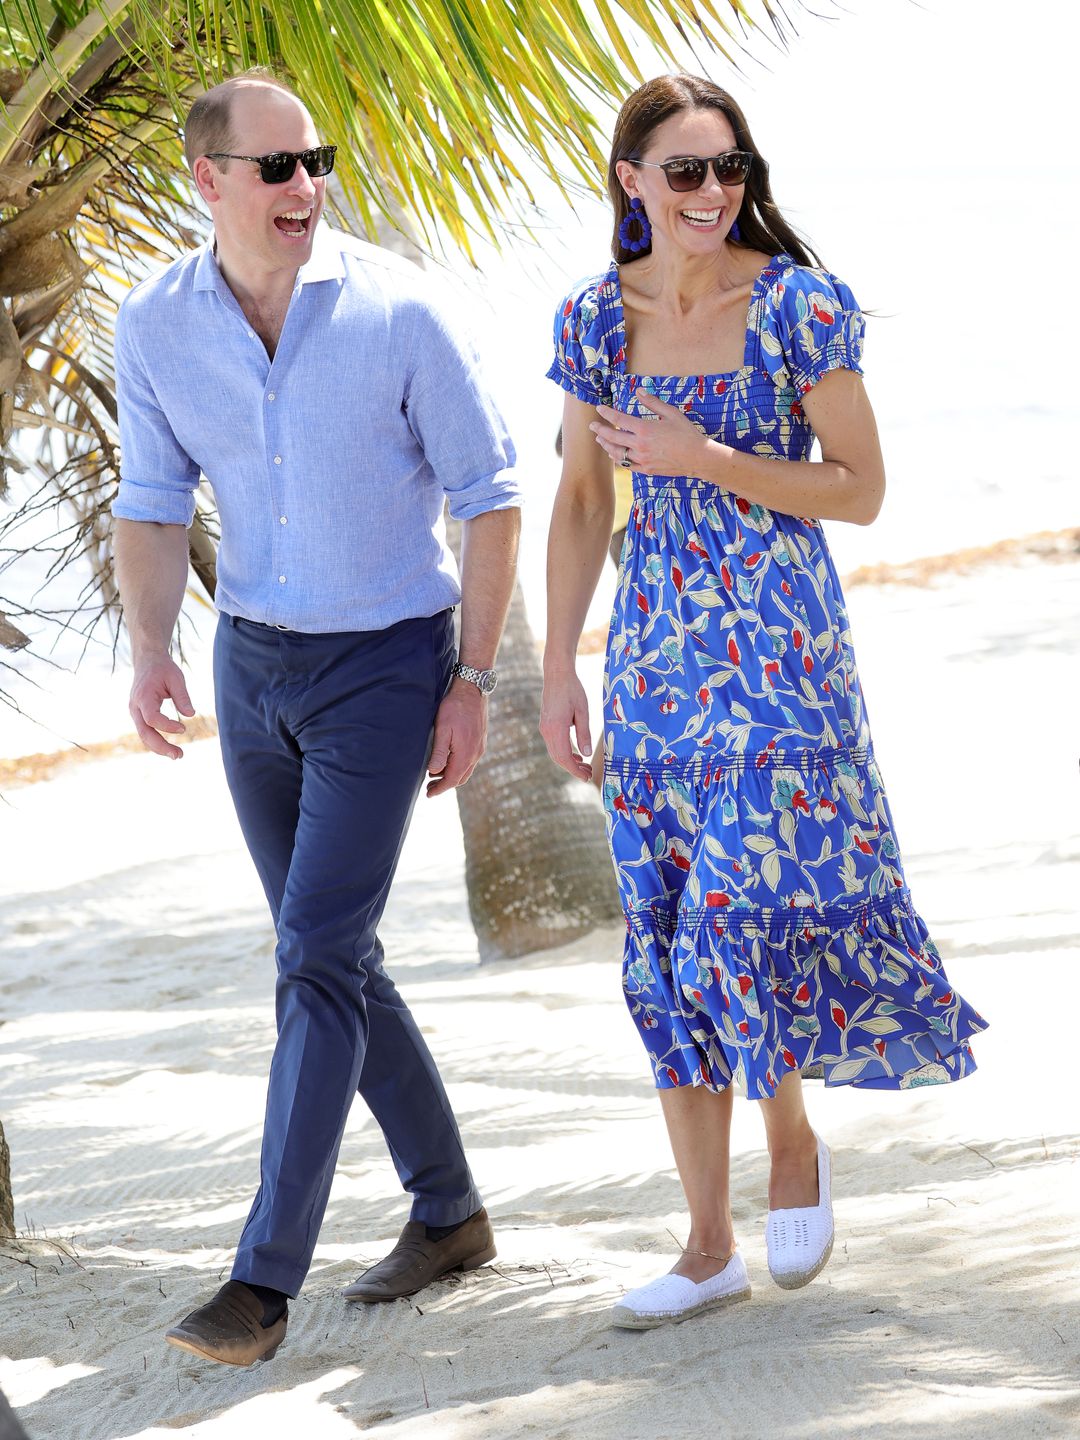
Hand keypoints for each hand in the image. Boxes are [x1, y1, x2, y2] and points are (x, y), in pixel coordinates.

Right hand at [129, 653, 194, 759]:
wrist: (147, 662)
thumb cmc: (163, 669)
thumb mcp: (176, 678)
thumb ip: (182, 696)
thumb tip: (191, 715)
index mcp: (143, 696)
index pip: (152, 718)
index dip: (167, 726)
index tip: (183, 728)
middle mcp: (135, 707)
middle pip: (144, 732)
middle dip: (160, 746)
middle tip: (179, 755)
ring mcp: (135, 712)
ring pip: (144, 735)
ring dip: (159, 748)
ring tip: (178, 755)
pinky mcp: (139, 715)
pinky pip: (146, 732)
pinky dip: (157, 741)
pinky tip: (170, 748)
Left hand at [426, 680, 486, 796]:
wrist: (473, 690)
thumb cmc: (454, 708)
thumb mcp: (442, 729)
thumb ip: (439, 752)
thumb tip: (434, 771)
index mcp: (465, 754)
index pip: (452, 779)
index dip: (440, 789)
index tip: (429, 794)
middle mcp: (475, 754)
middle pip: (460, 777)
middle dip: (445, 784)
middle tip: (430, 787)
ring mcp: (480, 747)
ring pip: (466, 769)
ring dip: (452, 774)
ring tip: (436, 774)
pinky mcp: (480, 740)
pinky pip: (470, 760)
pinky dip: (458, 765)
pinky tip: (449, 760)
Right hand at [539, 670, 592, 781]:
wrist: (557, 675)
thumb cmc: (572, 690)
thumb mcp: (583, 711)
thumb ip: (584, 733)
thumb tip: (587, 754)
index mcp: (556, 728)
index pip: (564, 757)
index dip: (575, 770)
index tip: (586, 777)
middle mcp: (547, 730)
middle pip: (558, 758)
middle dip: (573, 769)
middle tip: (589, 774)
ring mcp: (545, 728)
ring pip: (555, 752)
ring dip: (570, 762)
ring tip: (586, 766)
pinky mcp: (546, 725)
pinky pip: (554, 744)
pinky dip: (565, 752)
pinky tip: (577, 755)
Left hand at [591, 391, 715, 477]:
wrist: (697, 457)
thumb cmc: (686, 433)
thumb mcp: (671, 413)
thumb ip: (652, 402)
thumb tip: (639, 391)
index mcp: (644, 429)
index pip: (618, 419)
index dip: (606, 413)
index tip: (599, 409)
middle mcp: (639, 445)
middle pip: (612, 437)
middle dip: (600, 430)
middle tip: (592, 425)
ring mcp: (642, 459)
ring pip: (617, 453)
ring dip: (606, 446)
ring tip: (600, 440)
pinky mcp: (646, 469)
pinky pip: (627, 465)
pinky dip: (618, 459)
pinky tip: (614, 455)